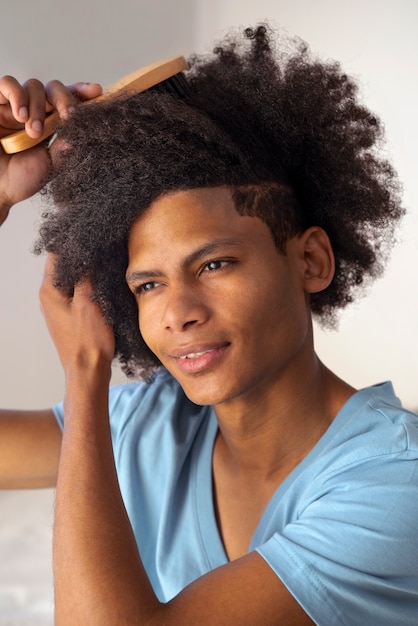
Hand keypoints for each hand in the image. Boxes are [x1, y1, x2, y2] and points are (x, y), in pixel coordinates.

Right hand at [0, 77, 101, 223]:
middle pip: (54, 88)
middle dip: (64, 99)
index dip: (82, 92)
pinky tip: (21, 116)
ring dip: (39, 106)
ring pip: (34, 85)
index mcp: (51, 124)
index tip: (97, 92)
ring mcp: (15, 106)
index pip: (68, 101)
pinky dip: (17, 95)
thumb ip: (66, 146)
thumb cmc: (22, 179)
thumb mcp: (52, 164)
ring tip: (34, 132)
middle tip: (68, 117)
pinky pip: (7, 83)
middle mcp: (35, 111)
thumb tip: (83, 128)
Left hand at [39, 254, 114, 381]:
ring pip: (73, 281)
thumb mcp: (89, 302)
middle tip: (102, 250)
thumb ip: (85, 276)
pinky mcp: (71, 316)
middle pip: (65, 267)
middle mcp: (50, 298)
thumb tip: (86, 253)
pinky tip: (103, 287)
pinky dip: (89, 288)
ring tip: (105, 266)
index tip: (90, 237)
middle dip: (83, 258)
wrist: (89, 370)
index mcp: (50, 291)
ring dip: (88, 274)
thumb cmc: (88, 341)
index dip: (72, 244)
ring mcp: (60, 308)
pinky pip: (78, 294)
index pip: (56, 256)